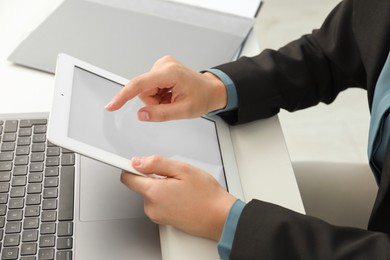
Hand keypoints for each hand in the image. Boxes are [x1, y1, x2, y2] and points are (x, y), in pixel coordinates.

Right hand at [105, 56, 226, 121]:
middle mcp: (164, 65)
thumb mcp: (184, 111)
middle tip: (170, 105)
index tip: (111, 106)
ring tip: (172, 99)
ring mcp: (162, 65)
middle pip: (143, 90)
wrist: (211, 90)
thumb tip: (141, 114)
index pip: (139, 84)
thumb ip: (161, 114)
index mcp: (170, 73)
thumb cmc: (202, 97)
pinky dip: (159, 94)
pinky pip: (151, 86)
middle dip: (153, 102)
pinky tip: (170, 94)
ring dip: (156, 99)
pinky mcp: (161, 68)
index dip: (123, 96)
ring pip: (146, 89)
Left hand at [120, 155, 236, 240]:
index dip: (131, 166)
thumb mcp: (183, 169)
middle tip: (174, 176)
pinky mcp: (164, 220)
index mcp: (154, 192)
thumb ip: (156, 163)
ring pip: (151, 193)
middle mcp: (151, 207)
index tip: (134, 161)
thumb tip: (137, 161)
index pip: (128, 177)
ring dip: (162, 187)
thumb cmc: (206, 195)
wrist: (219, 217)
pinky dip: (167, 197)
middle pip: (141, 185)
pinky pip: (158, 203)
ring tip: (182, 188)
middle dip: (154, 177)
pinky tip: (183, 197)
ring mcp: (157, 216)